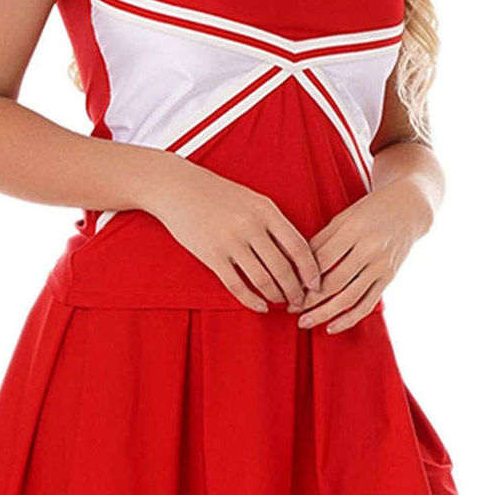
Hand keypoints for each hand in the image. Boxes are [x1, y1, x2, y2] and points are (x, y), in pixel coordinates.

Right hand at [144, 157, 320, 311]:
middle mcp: (251, 225)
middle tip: (301, 302)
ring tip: (282, 302)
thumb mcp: (253, 200)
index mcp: (266, 210)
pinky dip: (252, 301)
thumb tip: (299, 253)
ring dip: (276, 296)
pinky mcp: (211, 255)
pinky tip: (260, 306)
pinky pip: (237, 286)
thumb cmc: (218, 193)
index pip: (299, 246)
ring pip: (263, 280)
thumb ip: (274, 223)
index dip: (311, 270)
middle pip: (283, 268)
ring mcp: (230, 241)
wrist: (178, 187)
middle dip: (296, 291)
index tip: (317, 285)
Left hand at [297, 177, 433, 333]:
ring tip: (305, 322)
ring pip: (349, 297)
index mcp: (354, 229)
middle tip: (290, 309)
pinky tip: (331, 327)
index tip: (287, 287)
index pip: (323, 259)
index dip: (303, 276)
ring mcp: (381, 266)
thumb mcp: (344, 217)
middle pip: (334, 282)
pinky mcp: (389, 278)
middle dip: (309, 299)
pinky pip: (367, 304)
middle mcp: (370, 249)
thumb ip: (321, 240)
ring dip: (324, 313)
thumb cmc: (370, 211)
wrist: (408, 209)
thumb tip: (296, 264)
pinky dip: (349, 319)